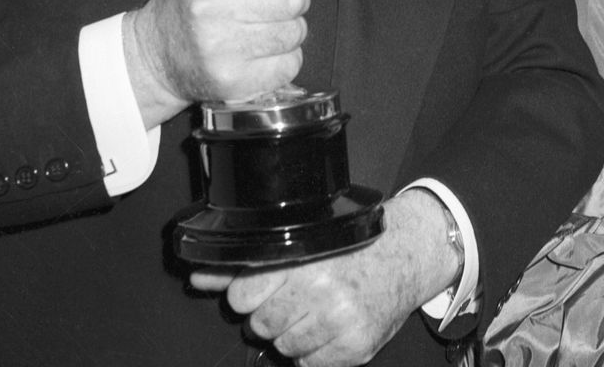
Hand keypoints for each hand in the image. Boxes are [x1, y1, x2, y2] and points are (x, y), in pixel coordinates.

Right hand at [123, 0, 341, 125]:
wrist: (154, 56)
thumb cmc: (191, 3)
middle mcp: (211, 7)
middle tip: (268, 4)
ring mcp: (221, 48)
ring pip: (296, 32)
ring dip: (289, 29)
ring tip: (261, 28)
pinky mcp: (233, 81)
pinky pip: (291, 64)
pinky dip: (284, 58)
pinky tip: (259, 53)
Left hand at [190, 192, 460, 366]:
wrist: (406, 258)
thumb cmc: (350, 251)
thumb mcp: (300, 248)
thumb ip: (244, 267)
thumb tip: (197, 279)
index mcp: (304, 260)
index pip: (242, 296)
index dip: (251, 295)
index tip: (269, 287)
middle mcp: (323, 291)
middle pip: (261, 325)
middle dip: (274, 316)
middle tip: (298, 299)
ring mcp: (341, 322)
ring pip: (285, 348)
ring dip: (295, 336)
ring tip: (318, 312)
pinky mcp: (357, 348)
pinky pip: (310, 365)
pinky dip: (317, 352)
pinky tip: (332, 329)